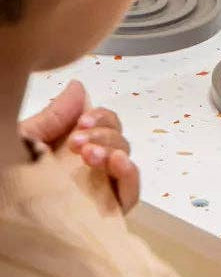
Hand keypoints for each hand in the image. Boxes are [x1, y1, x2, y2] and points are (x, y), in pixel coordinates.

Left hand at [19, 81, 139, 212]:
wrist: (5, 210)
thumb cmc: (9, 178)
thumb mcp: (27, 141)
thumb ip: (55, 115)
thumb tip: (79, 86)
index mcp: (72, 147)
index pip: (104, 123)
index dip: (100, 117)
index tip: (83, 122)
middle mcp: (89, 166)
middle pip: (118, 137)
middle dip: (104, 133)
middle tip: (79, 143)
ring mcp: (100, 187)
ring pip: (124, 159)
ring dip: (113, 149)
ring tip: (90, 155)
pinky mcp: (109, 210)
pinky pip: (131, 191)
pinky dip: (130, 174)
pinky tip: (118, 163)